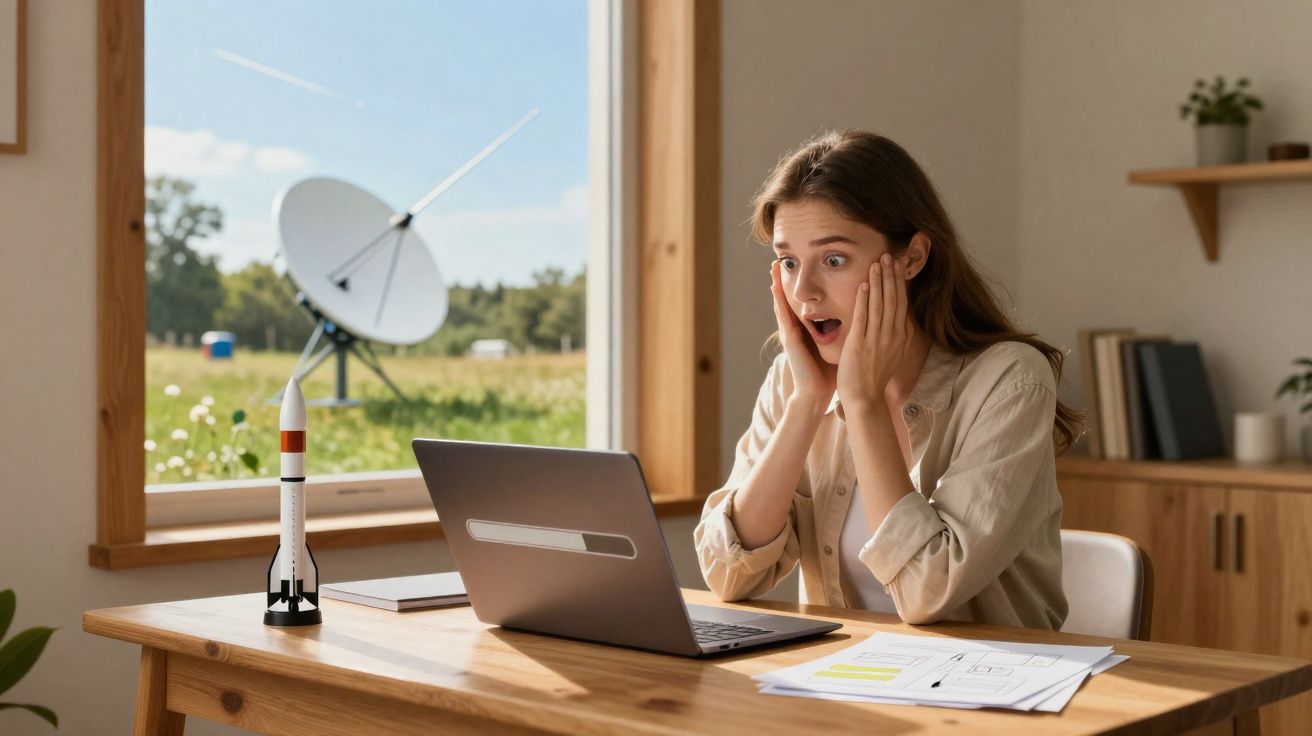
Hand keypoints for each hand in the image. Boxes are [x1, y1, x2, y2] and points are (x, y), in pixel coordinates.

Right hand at [771, 260, 836, 406]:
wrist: (816, 393)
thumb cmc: (828, 373)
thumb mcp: (836, 346)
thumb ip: (843, 333)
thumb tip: (861, 320)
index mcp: (809, 329)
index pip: (805, 302)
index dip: (803, 285)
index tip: (803, 266)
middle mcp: (797, 328)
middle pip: (791, 298)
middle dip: (786, 279)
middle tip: (780, 259)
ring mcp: (790, 332)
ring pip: (783, 303)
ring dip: (777, 284)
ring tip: (773, 266)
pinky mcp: (789, 338)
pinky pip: (783, 315)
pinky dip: (778, 300)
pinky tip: (774, 287)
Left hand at [837, 253, 912, 409]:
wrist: (865, 398)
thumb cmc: (875, 377)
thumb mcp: (893, 354)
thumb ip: (896, 336)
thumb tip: (902, 321)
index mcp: (900, 337)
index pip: (901, 303)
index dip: (899, 283)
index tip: (897, 265)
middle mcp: (892, 336)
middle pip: (893, 299)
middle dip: (891, 276)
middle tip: (889, 255)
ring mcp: (876, 340)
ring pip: (879, 304)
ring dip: (878, 282)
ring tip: (877, 263)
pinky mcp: (860, 344)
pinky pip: (863, 318)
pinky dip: (863, 300)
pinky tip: (862, 285)